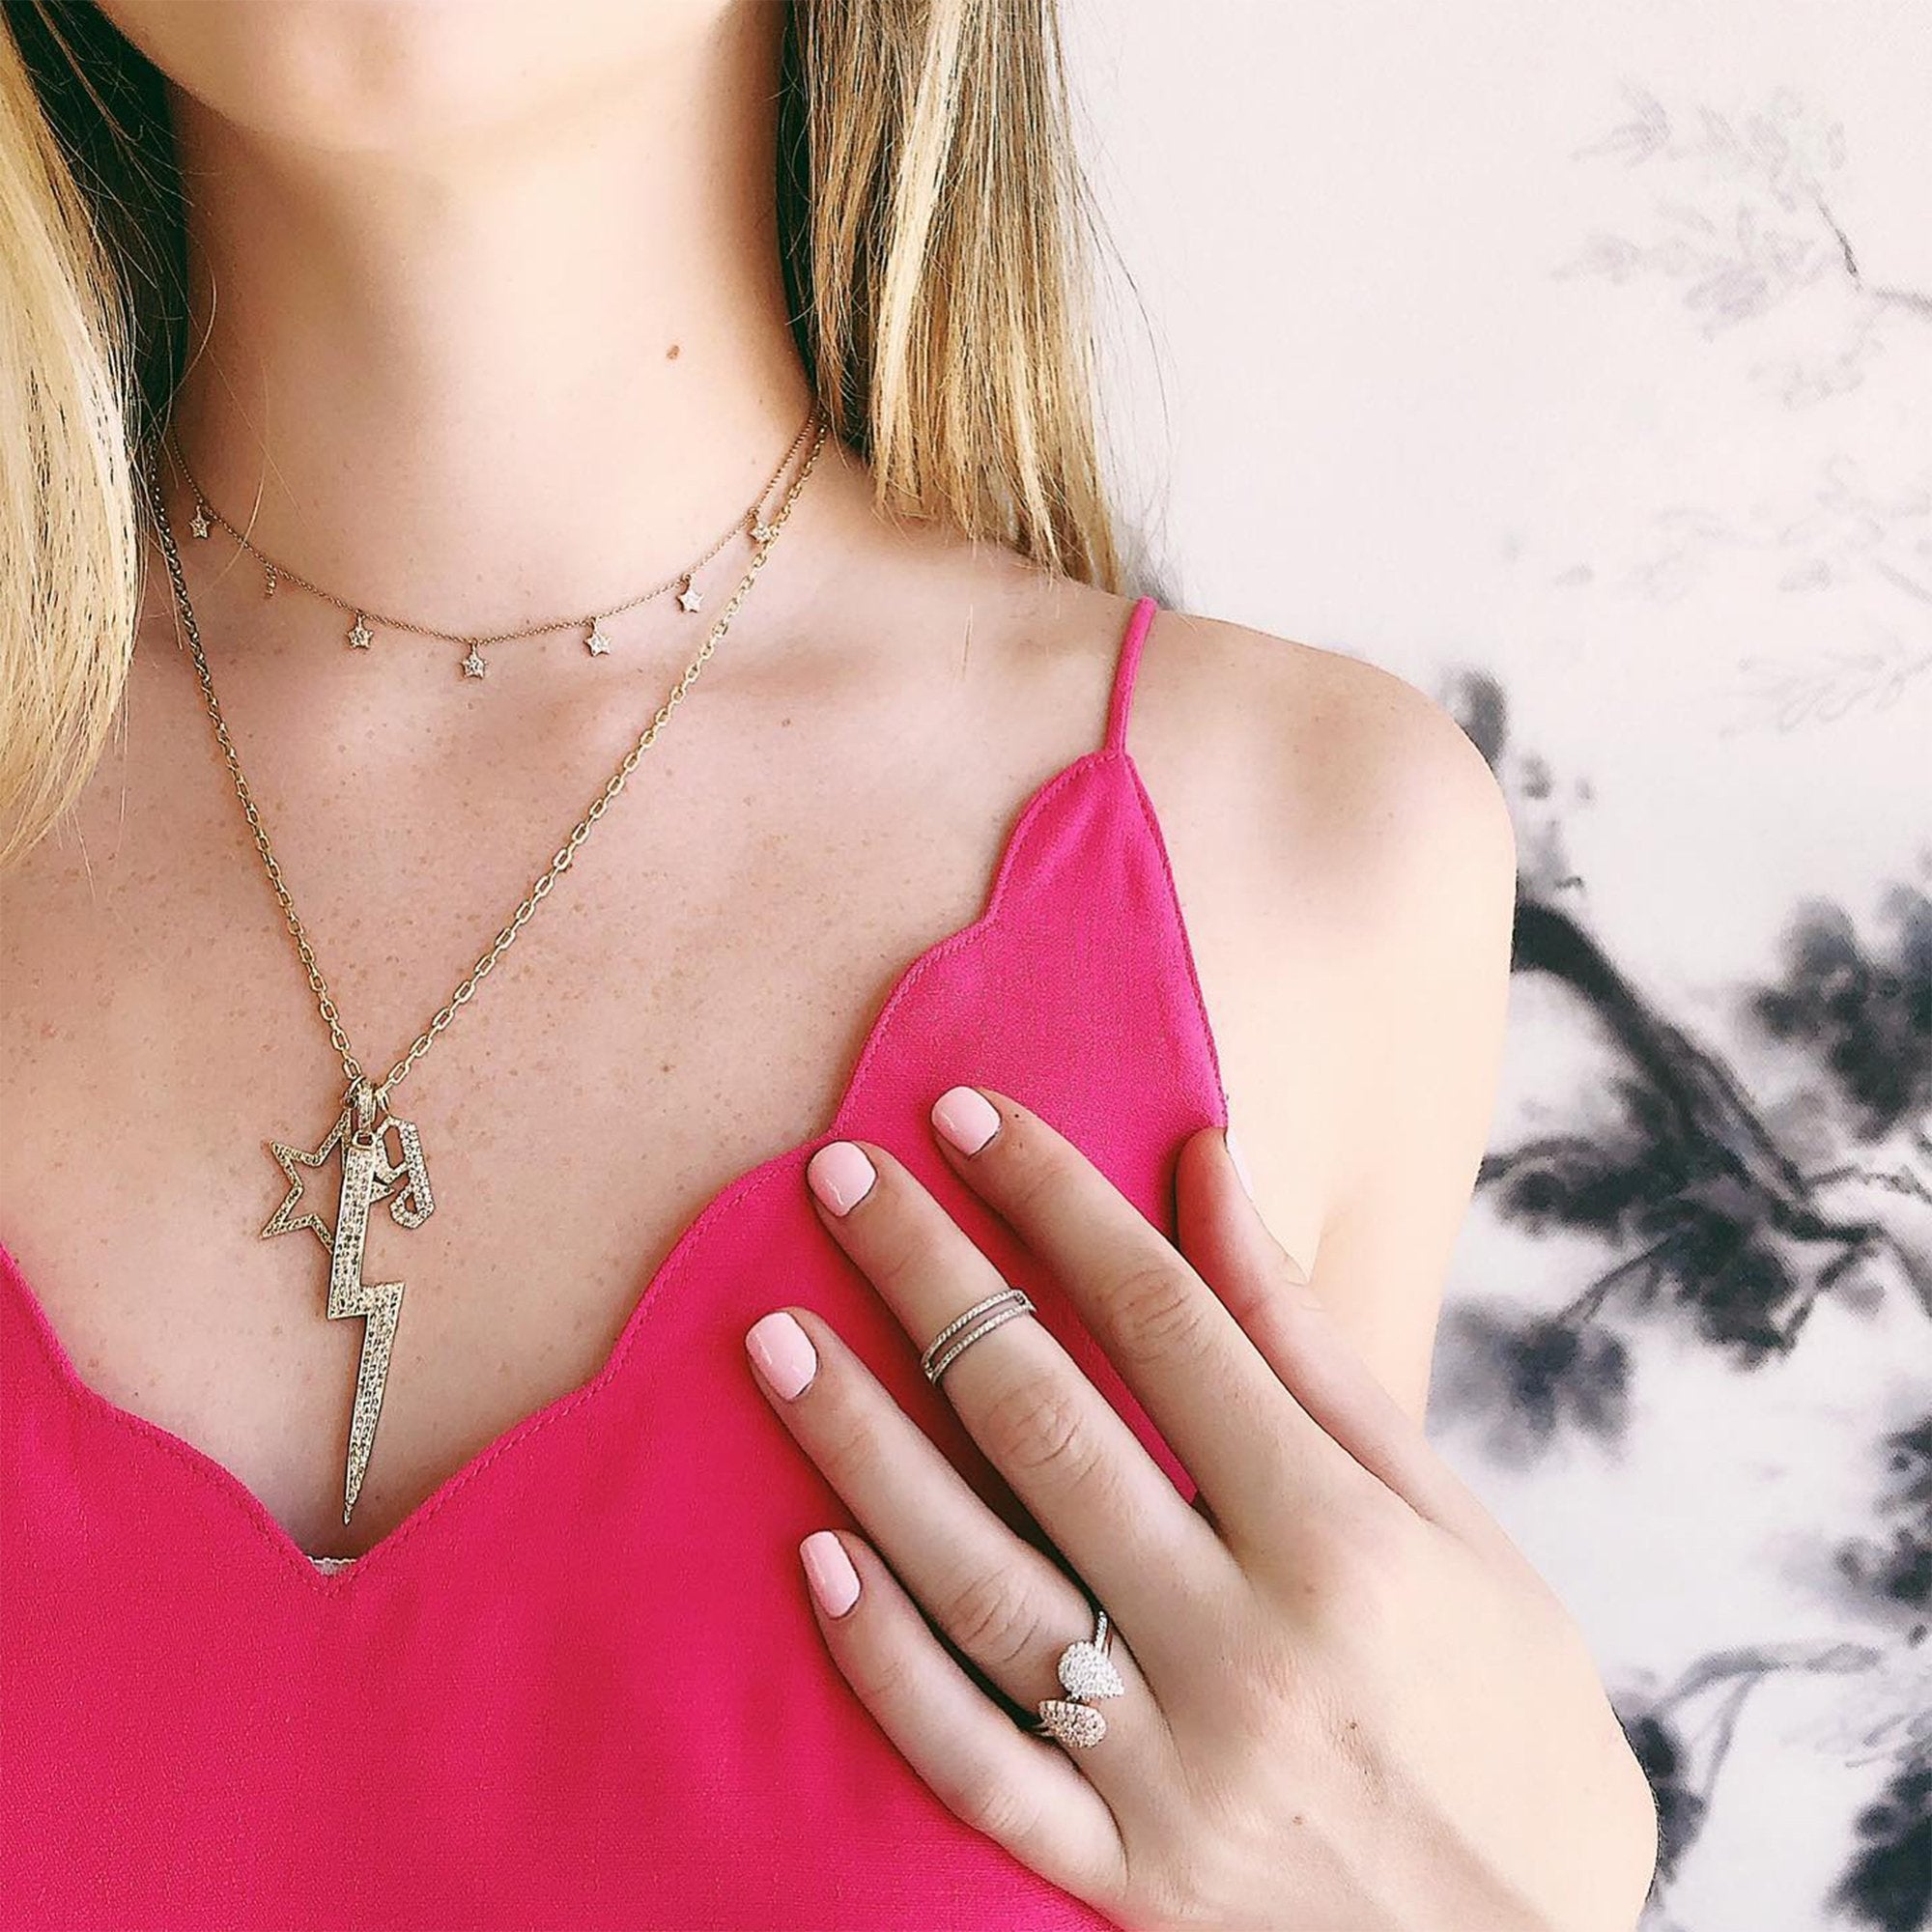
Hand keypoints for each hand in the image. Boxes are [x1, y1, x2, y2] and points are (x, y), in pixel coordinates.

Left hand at [744, 1084, 1658, 1931]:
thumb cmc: (1508, 1708)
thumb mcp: (1449, 1518)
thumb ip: (1312, 1346)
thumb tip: (1210, 1167)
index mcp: (1341, 1536)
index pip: (1166, 1321)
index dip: (1058, 1201)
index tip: (966, 1114)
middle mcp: (1248, 1644)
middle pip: (1046, 1422)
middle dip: (930, 1282)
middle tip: (836, 1174)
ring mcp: (1174, 1772)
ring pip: (979, 1582)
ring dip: (863, 1447)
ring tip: (776, 1336)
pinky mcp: (1123, 1876)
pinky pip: (978, 1765)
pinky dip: (888, 1666)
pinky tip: (812, 1557)